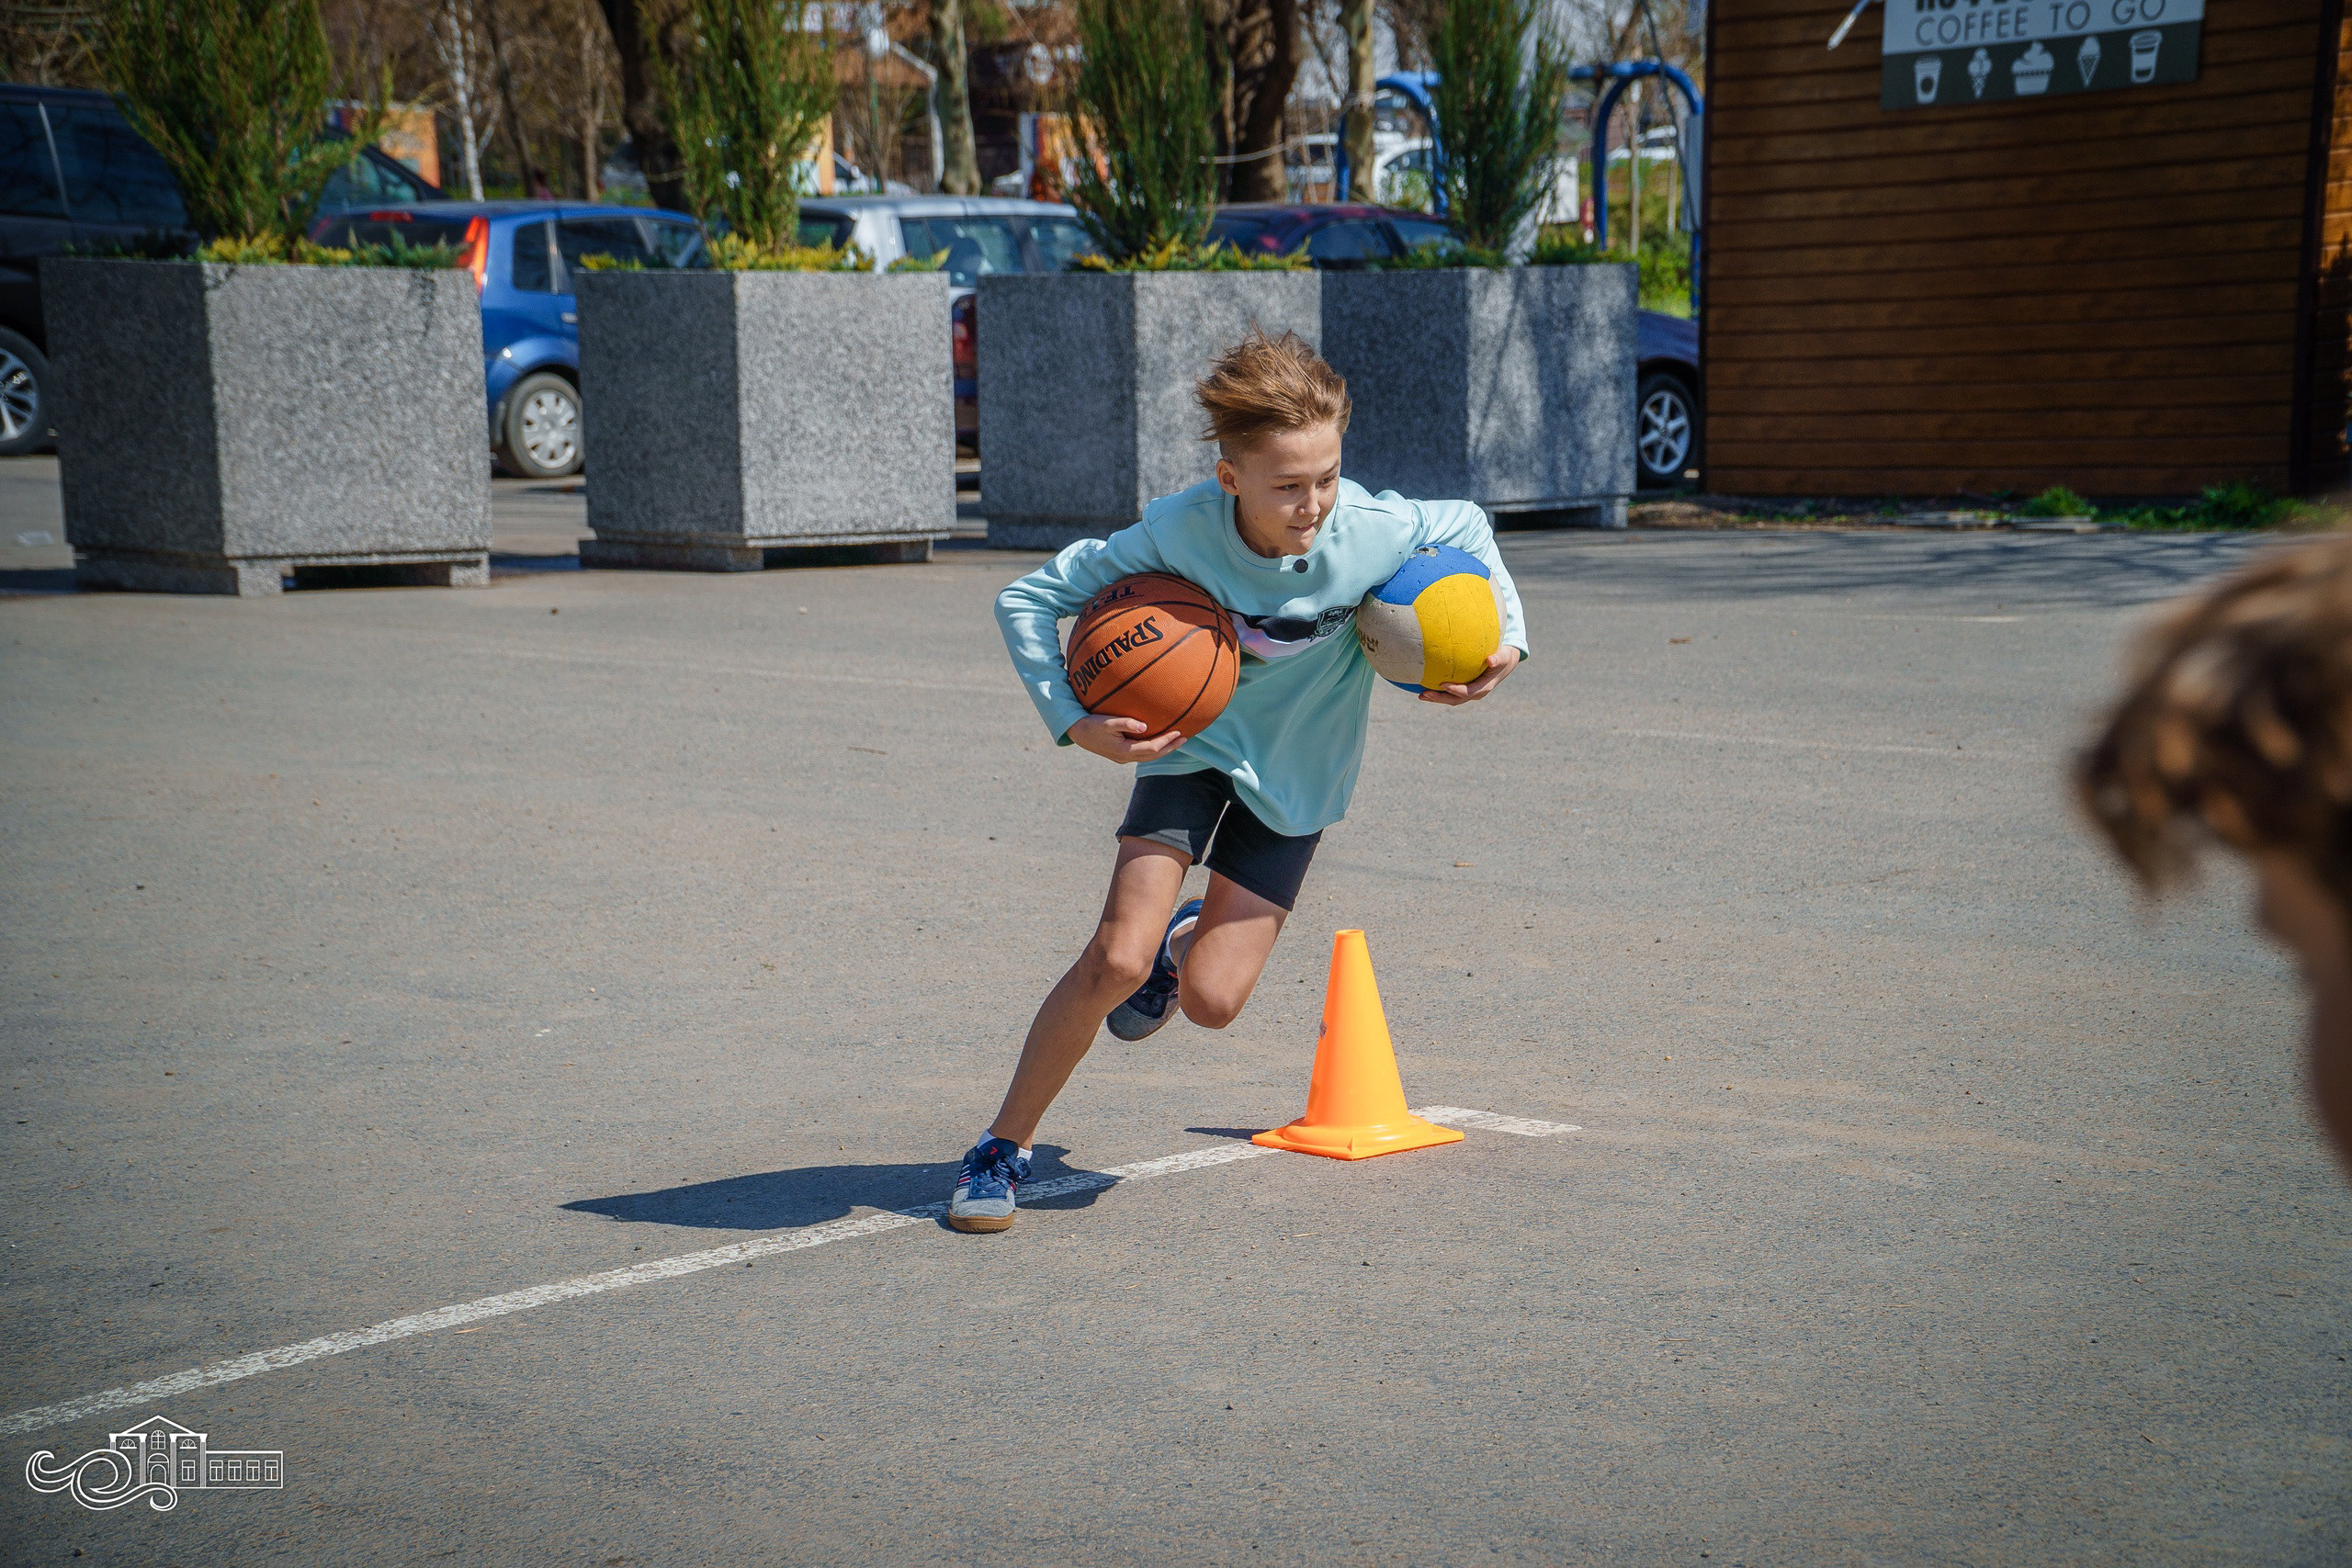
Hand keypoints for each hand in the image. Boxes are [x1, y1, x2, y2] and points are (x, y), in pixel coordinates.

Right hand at [1069, 713, 1185, 762]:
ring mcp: (1123, 758)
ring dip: (1164, 749)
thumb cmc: (1091, 724)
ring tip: (1176, 741)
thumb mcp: (1106, 722)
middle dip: (1170, 747)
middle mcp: (1125, 757)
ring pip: (1149, 756)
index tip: (1179, 731)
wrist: (1076, 733)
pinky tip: (1158, 740)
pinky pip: (1142, 753)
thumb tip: (1144, 727)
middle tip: (1185, 738)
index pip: (1152, 748)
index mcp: (1124, 751)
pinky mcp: (1121, 754)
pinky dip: (1154, 748)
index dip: (1167, 741)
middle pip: (1154, 755)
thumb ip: (1125, 723)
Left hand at [1420, 645, 1520, 705]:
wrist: (1504, 663)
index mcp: (1483, 687)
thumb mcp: (1502, 657)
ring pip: (1451, 699)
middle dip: (1439, 698)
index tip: (1442, 684)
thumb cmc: (1502, 657)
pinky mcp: (1464, 689)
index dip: (1454, 690)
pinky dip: (1438, 691)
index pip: (1467, 692)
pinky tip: (1425, 685)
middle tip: (1424, 694)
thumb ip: (1497, 659)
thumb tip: (1490, 660)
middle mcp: (1475, 693)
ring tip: (1421, 695)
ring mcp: (1469, 693)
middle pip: (1455, 700)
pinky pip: (1450, 693)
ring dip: (1436, 698)